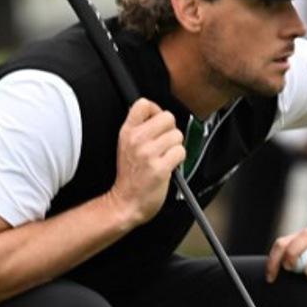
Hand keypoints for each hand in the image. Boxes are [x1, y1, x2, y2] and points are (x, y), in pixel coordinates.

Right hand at [106, 98, 184, 227]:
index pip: (144, 103)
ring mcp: (148, 154)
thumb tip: (157, 114)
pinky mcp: (160, 168)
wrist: (125, 203)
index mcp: (127, 132)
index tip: (157, 123)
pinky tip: (169, 166)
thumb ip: (139, 128)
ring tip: (165, 157)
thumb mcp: (125, 146)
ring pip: (177, 135)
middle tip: (164, 144)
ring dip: (175, 147)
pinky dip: (178, 159)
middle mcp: (137, 140)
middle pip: (168, 117)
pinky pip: (180, 152)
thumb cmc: (130, 176)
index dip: (156, 111)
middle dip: (170, 130)